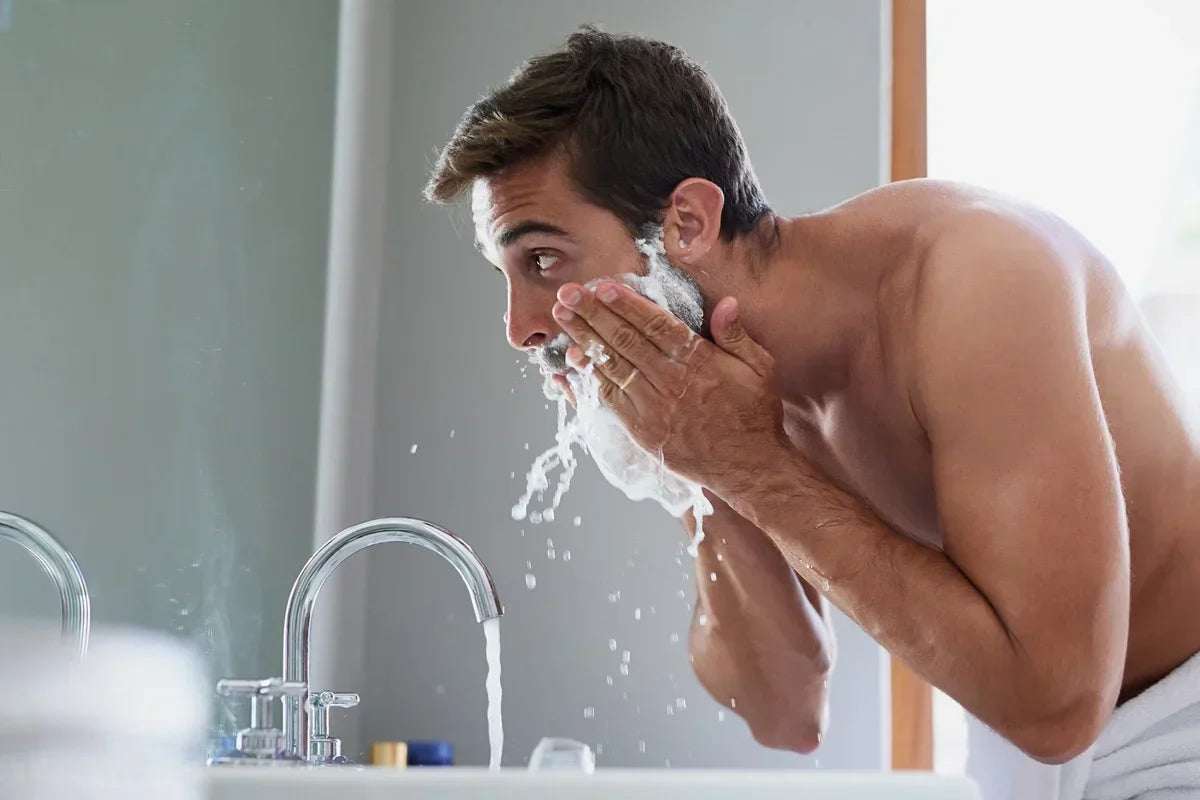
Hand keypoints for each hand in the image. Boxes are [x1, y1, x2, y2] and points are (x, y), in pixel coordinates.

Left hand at [552, 280, 788, 496]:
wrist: (748, 468)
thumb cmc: (755, 414)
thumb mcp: (760, 368)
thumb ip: (736, 335)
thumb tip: (726, 303)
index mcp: (699, 362)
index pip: (656, 326)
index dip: (627, 305)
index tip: (603, 287)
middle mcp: (672, 383)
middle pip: (626, 341)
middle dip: (593, 314)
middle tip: (568, 293)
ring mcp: (654, 409)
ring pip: (612, 366)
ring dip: (585, 339)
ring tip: (563, 317)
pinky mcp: (643, 431)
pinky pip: (611, 399)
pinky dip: (591, 377)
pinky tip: (576, 358)